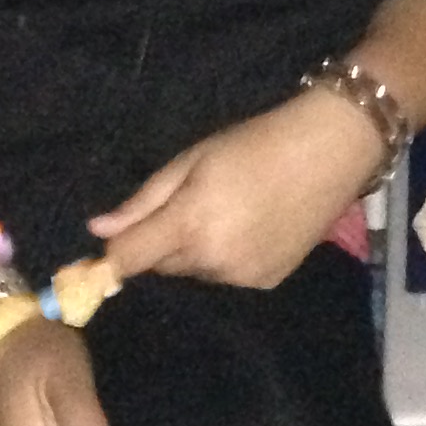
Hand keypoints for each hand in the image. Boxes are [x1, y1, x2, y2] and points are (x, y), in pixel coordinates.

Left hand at [89, 91, 382, 287]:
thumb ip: (142, 202)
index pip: (126, 262)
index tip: (105, 250)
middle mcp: (213, 261)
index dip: (110, 257)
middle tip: (191, 202)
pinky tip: (252, 227)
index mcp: (189, 226)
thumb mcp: (191, 161)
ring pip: (196, 272)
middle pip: (162, 266)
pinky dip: (228, 259)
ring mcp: (243, 277)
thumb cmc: (254, 143)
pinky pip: (227, 277)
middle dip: (163, 242)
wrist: (329, 151)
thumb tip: (96, 230)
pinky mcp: (267, 282)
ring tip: (228, 211)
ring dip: (197, 252)